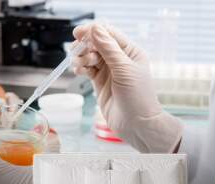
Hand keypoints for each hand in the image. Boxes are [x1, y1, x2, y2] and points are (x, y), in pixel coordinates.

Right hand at [72, 23, 181, 151]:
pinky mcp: (100, 82)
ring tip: (80, 65)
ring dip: (81, 57)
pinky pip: (87, 69)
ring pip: (90, 56)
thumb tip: (95, 28)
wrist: (136, 124)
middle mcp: (119, 59)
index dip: (93, 31)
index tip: (78, 33)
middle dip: (85, 45)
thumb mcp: (124, 69)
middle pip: (96, 43)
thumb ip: (108, 48)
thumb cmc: (137, 97)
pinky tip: (79, 71)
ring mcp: (109, 71)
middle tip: (77, 51)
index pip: (109, 34)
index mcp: (130, 52)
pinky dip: (81, 68)